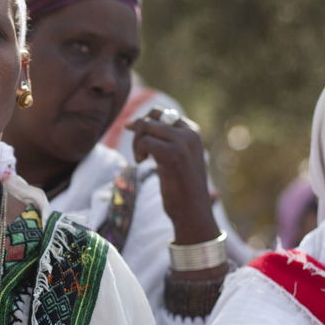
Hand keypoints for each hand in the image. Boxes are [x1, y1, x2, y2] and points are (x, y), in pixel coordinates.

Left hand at [127, 110, 218, 245]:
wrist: (193, 211)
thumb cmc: (181, 188)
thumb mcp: (176, 158)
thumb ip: (164, 140)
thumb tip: (135, 123)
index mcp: (193, 132)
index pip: (163, 113)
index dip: (144, 120)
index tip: (130, 129)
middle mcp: (189, 134)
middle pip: (152, 117)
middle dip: (138, 131)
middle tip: (138, 152)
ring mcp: (182, 143)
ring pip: (146, 126)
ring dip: (136, 143)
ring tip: (140, 159)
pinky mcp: (173, 155)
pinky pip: (145, 142)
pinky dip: (138, 152)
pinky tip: (142, 163)